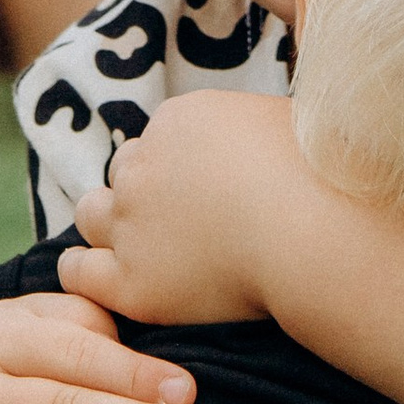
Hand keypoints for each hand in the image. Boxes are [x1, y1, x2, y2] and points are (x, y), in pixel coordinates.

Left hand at [61, 91, 298, 324]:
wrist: (317, 237)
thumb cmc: (325, 182)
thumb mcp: (296, 122)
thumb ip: (264, 127)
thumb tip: (274, 134)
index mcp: (180, 121)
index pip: (157, 141)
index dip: (175, 168)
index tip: (200, 192)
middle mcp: (144, 166)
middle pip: (122, 174)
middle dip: (142, 194)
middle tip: (175, 224)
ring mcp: (131, 224)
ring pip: (91, 215)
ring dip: (108, 227)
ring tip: (135, 249)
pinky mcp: (130, 282)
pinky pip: (78, 272)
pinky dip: (83, 273)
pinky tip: (100, 279)